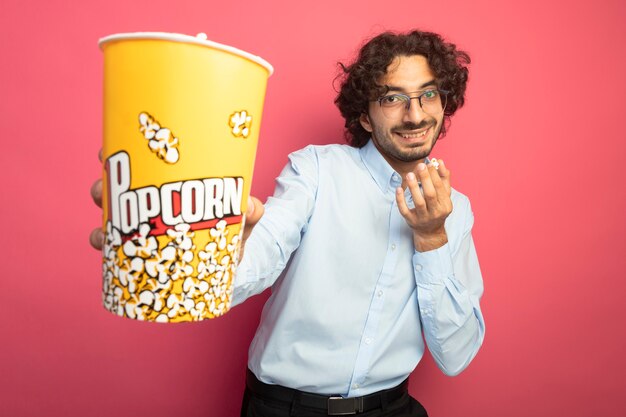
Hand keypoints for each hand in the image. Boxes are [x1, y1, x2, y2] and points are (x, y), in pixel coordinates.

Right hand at [88, 149, 265, 257]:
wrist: (230, 266)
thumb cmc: (231, 231)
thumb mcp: (242, 219)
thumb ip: (250, 212)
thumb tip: (251, 205)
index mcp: (169, 186)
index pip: (139, 164)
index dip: (120, 154)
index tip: (107, 150)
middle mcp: (149, 205)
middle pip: (116, 189)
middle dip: (104, 186)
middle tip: (104, 190)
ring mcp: (141, 231)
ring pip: (109, 219)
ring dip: (102, 219)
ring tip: (106, 224)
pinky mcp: (139, 256)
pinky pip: (114, 250)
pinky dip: (104, 246)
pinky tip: (104, 246)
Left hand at [396, 159, 451, 251]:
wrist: (430, 232)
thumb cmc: (437, 208)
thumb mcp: (444, 196)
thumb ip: (444, 179)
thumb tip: (440, 161)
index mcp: (445, 205)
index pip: (440, 188)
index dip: (435, 175)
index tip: (429, 163)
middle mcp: (435, 212)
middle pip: (430, 195)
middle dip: (425, 179)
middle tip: (420, 166)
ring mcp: (423, 218)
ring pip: (418, 202)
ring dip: (413, 188)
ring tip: (409, 174)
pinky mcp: (411, 221)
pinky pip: (405, 210)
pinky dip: (401, 199)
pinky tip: (398, 188)